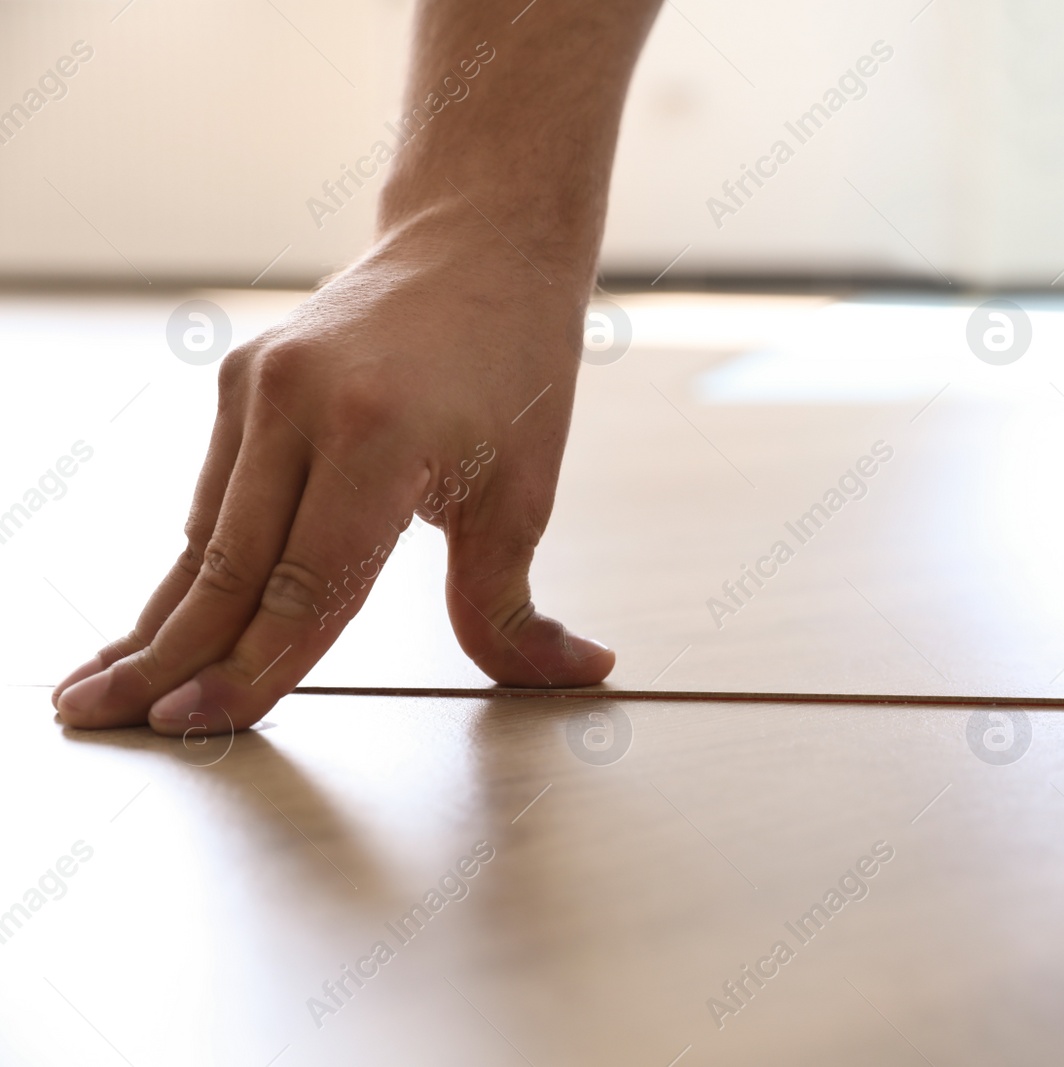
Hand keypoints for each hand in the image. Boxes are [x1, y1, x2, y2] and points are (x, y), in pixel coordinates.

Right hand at [52, 206, 613, 734]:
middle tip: (97, 722)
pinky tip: (160, 621)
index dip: (251, 666)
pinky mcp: (239, 378)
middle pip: (225, 566)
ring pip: (203, 535)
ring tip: (102, 688)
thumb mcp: (525, 493)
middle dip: (162, 658)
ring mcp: (257, 386)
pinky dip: (191, 563)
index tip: (195, 726)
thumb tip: (578, 674)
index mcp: (376, 435)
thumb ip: (513, 603)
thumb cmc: (514, 371)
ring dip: (159, 617)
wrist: (478, 245)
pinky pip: (213, 495)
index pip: (305, 585)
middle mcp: (298, 406)